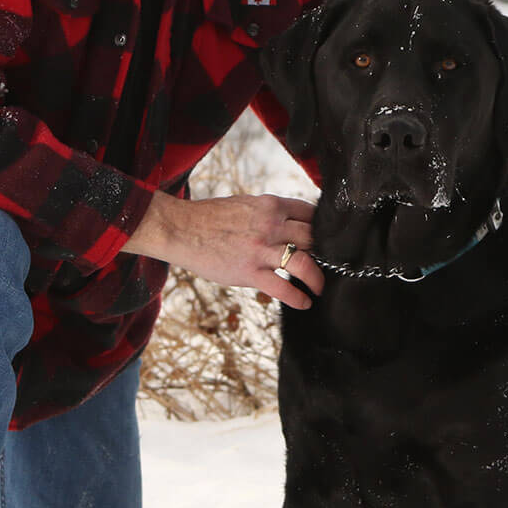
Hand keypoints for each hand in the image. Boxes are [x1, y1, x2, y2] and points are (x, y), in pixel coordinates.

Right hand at [122, 191, 324, 308]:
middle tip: (326, 265)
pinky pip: (283, 288)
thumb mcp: (244, 204)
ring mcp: (260, 250)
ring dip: (318, 278)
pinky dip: (298, 297)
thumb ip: (268, 213)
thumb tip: (288, 224)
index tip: (325, 240)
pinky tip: (303, 302)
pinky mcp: (249, 272)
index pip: (310, 214)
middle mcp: (270, 225)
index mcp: (270, 206)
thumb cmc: (209, 218)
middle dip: (322, 253)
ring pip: (304, 263)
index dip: (322, 229)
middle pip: (312, 238)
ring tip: (319, 288)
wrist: (181, 229)